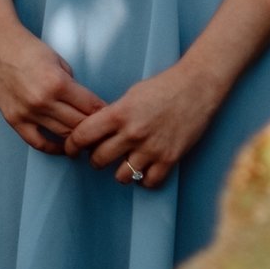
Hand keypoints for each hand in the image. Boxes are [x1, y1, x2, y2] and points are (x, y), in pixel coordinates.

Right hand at [0, 0, 101, 153]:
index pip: (91, 107)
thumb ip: (72, 84)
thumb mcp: (58, 60)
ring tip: (88, 140)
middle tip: (103, 132)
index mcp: (58, 84)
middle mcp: (44, 102)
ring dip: (77, 139)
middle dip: (95, 129)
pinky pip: (38, 142)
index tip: (112, 117)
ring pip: (62, 136)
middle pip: (79, 125)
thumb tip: (84, 104)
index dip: (104, 114)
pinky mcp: (14, 120)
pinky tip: (63, 148)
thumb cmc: (28, 48)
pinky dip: (53, 148)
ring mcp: (28, 113)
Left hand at [73, 63, 217, 187]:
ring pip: (122, 176)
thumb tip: (97, 131)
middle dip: (95, 160)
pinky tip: (145, 170)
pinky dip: (145, 179)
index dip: (72, 145)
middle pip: (99, 160)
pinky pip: (149, 182)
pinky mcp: (170, 158)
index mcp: (119, 113)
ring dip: (120, 172)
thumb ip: (113, 114)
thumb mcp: (131, 94)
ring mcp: (151, 148)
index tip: (72, 149)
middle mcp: (133, 133)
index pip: (83, 135)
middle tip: (99, 156)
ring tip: (124, 164)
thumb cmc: (164, 86)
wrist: (197, 86)